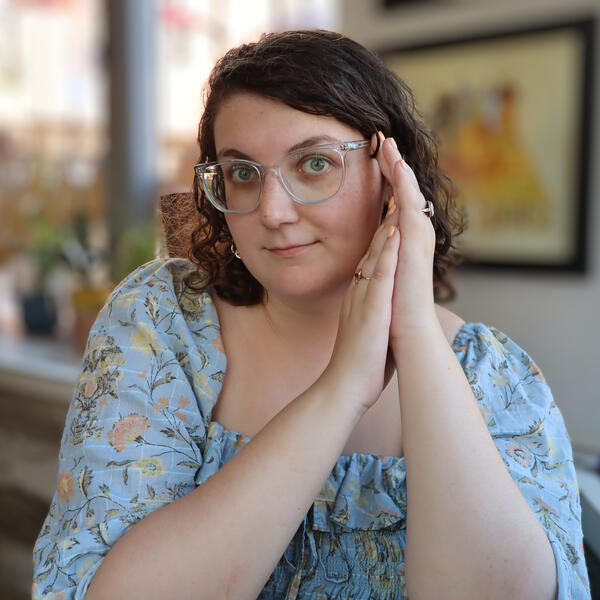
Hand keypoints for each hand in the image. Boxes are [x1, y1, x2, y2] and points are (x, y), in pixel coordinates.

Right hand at [321, 206, 399, 414]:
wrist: (342, 389)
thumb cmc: (358, 365)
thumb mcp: (364, 331)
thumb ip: (370, 314)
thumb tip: (378, 309)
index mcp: (359, 298)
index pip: (372, 260)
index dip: (381, 234)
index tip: (391, 212)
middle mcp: (358, 293)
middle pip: (373, 251)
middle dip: (384, 221)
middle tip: (393, 194)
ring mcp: (363, 301)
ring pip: (376, 258)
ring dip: (387, 228)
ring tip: (397, 200)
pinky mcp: (371, 313)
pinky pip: (380, 279)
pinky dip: (388, 254)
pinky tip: (395, 234)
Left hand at [374, 133, 436, 342]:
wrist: (408, 336)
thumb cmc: (393, 313)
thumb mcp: (379, 282)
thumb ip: (377, 265)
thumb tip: (370, 258)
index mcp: (399, 247)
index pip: (391, 207)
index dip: (384, 183)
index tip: (374, 161)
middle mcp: (410, 241)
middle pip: (401, 195)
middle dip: (393, 167)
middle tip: (384, 140)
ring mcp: (415, 243)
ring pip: (407, 197)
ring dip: (398, 169)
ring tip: (389, 144)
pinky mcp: (415, 249)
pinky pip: (408, 211)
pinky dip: (404, 189)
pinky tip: (397, 169)